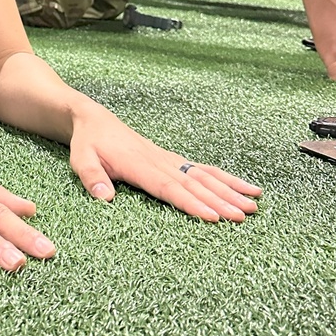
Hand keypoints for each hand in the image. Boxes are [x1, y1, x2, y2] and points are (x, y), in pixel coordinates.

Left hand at [67, 106, 260, 222]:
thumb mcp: (80, 159)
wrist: (94, 118)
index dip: (191, 203)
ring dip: (229, 190)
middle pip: (194, 184)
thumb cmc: (88, 143)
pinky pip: (204, 169)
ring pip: (204, 176)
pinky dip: (225, 179)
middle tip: (244, 216)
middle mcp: (160, 161)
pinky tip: (246, 188)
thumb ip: (92, 178)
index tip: (213, 217)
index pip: (169, 188)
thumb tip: (104, 197)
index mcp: (139, 165)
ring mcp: (170, 159)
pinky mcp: (174, 160)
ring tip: (254, 204)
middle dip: (220, 201)